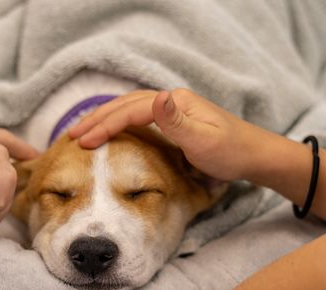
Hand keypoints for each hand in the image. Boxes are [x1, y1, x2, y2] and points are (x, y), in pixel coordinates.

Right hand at [68, 89, 272, 180]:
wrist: (253, 156)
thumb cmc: (231, 152)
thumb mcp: (205, 140)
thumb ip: (178, 121)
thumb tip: (156, 98)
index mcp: (175, 103)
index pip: (131, 110)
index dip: (106, 125)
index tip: (84, 141)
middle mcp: (171, 102)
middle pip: (125, 105)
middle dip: (97, 119)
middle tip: (72, 135)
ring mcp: (172, 110)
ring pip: (129, 109)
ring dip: (104, 119)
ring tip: (83, 131)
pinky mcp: (173, 122)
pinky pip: (137, 119)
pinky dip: (118, 123)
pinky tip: (110, 131)